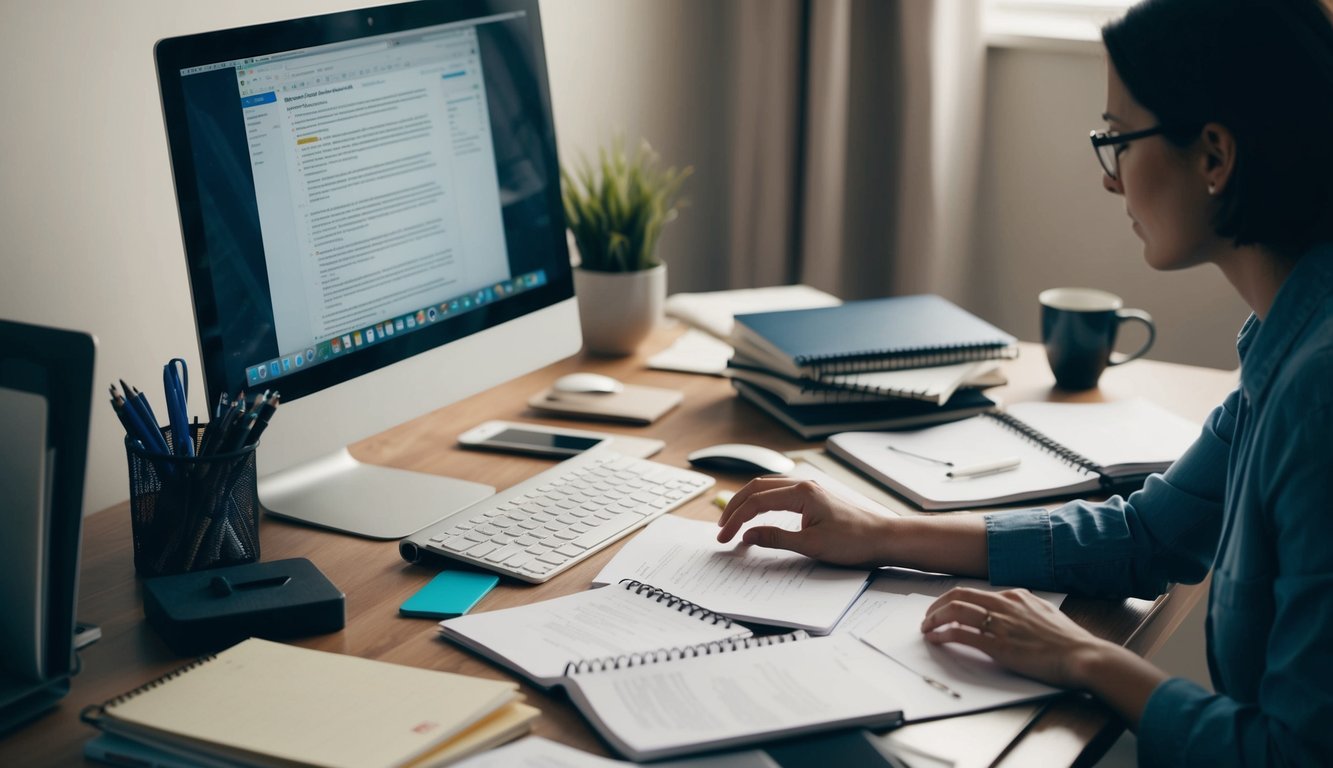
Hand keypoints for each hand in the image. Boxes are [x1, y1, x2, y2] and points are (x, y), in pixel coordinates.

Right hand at [715, 477, 891, 567]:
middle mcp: (803, 485)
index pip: (756, 502)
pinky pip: (779, 494)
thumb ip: (775, 538)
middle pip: (757, 488)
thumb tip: (747, 536)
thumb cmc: (854, 541)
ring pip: (767, 488)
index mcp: (801, 493)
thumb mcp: (811, 545)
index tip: (724, 537)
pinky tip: (758, 514)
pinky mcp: (813, 498)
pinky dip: (762, 503)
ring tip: (734, 521)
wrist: (884, 539)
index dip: (736, 520)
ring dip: (747, 502)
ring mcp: (809, 489)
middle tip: (722, 528)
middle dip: (735, 507)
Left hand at [920, 586, 1116, 688]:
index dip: (954, 599)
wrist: (1083, 655)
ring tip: (926, 627)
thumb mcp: (1045, 613)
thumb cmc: (1069, 640)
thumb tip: (1015, 607)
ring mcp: (1000, 624)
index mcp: (1016, 596)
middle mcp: (1005, 604)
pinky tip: (935, 638)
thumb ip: (1026, 608)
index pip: (974, 592)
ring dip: (934, 619)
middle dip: (937, 605)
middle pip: (958, 596)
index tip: (945, 608)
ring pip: (955, 611)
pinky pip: (961, 634)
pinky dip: (942, 634)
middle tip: (928, 616)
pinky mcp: (998, 645)